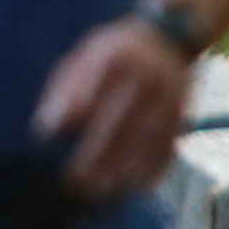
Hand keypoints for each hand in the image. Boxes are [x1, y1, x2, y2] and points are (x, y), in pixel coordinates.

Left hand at [34, 13, 202, 201]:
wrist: (171, 38)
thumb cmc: (114, 53)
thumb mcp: (85, 56)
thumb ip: (65, 89)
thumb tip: (45, 130)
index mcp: (117, 53)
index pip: (96, 71)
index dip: (77, 95)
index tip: (51, 128)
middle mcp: (147, 73)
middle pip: (121, 115)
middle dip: (97, 150)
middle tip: (74, 179)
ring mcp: (170, 94)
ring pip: (146, 135)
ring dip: (125, 165)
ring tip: (102, 190)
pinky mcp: (183, 112)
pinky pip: (171, 142)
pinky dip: (157, 166)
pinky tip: (139, 187)